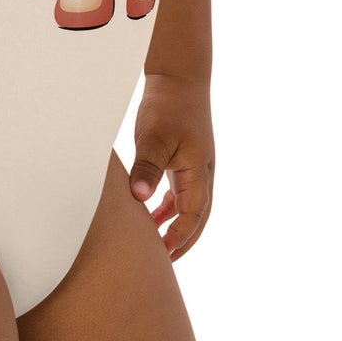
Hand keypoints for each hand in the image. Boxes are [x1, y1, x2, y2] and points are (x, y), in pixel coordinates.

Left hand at [128, 73, 214, 260]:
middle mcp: (202, 174)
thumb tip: (139, 200)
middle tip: (163, 263)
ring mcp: (196, 167)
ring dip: (176, 227)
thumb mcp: (154, 137)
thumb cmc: (167, 105)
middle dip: (182, 241)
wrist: (179, 77)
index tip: (162, 256)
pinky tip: (153, 215)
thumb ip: (147, 168)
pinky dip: (170, 208)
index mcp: (199, 172)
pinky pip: (182, 193)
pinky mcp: (186, 159)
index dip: (178, 238)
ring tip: (156, 246)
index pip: (192, 216)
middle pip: (197, 219)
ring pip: (190, 207)